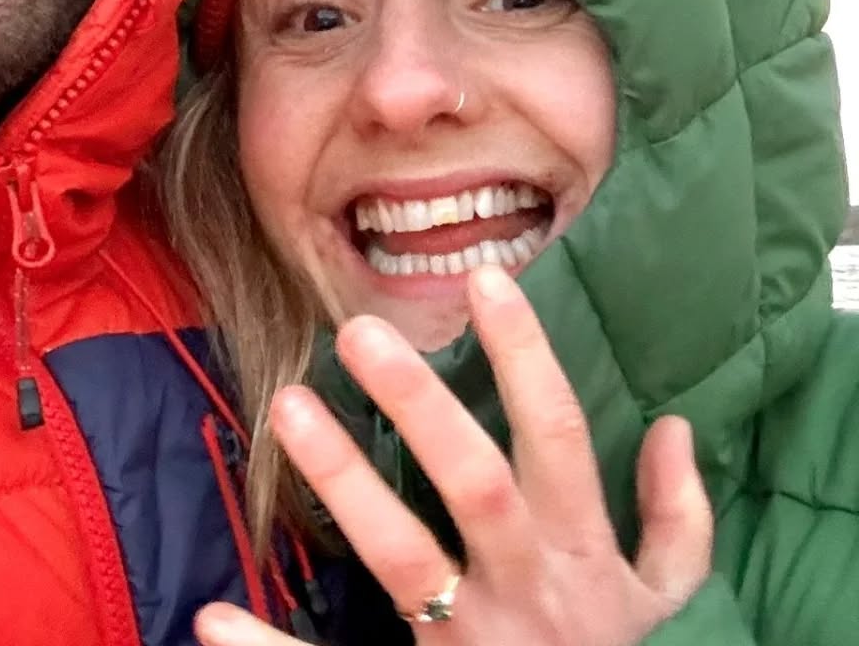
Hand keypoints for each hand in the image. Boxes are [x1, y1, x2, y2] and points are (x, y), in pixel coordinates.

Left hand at [194, 264, 710, 645]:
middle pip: (474, 484)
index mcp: (581, 555)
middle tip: (360, 331)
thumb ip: (678, 521)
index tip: (487, 279)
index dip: (527, 358)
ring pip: (402, 557)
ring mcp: (466, 640)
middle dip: (422, 407)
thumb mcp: (668, 603)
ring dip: (344, 482)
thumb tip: (676, 428)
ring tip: (287, 405)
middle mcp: (523, 588)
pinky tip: (212, 618)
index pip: (557, 437)